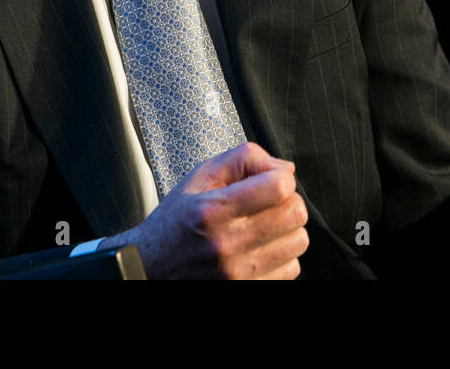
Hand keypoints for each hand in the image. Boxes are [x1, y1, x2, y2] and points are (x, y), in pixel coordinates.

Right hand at [99, 141, 308, 278]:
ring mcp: (239, 273)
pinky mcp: (247, 289)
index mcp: (214, 210)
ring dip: (288, 230)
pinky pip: (292, 269)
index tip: (270, 180)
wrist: (151, 267)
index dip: (281, 177)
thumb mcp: (198, 178)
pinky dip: (282, 256)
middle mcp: (228, 244)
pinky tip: (262, 248)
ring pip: (298, 242)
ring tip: (266, 226)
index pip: (279, 188)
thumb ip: (242, 160)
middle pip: (295, 214)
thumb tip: (285, 168)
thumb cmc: (176, 221)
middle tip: (270, 202)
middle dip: (288, 201)